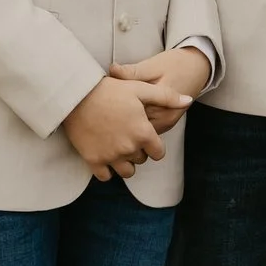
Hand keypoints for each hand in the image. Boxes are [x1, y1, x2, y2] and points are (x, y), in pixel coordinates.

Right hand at [60, 75, 186, 180]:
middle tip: (127, 134)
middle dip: (138, 150)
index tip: (145, 136)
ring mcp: (111, 156)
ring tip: (117, 146)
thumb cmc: (110, 90)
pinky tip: (105, 154)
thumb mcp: (141, 89)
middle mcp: (129, 148)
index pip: (158, 153)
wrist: (76, 95)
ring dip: (125, 162)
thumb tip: (189, 100)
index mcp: (143, 133)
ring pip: (126, 171)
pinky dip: (107, 169)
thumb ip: (167, 97)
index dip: (154, 145)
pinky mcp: (93, 160)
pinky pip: (105, 176)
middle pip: (141, 160)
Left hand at [108, 46, 212, 133]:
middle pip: (135, 127)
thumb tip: (112, 70)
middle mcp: (165, 119)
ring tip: (110, 114)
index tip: (100, 102)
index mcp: (162, 105)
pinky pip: (146, 129)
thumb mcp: (153, 65)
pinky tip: (124, 115)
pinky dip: (135, 123)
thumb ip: (133, 71)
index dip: (114, 110)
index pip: (132, 115)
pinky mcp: (165, 124)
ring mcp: (166, 124)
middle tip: (101, 109)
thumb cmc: (176, 64)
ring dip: (126, 124)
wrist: (197, 68)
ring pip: (139, 132)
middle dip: (118, 120)